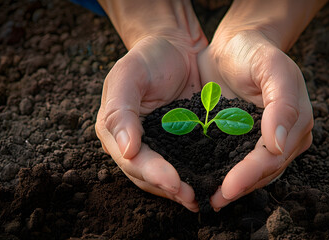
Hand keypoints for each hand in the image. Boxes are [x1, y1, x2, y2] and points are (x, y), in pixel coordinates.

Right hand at [95, 0, 207, 211]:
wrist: (176, 46)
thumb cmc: (148, 57)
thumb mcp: (128, 75)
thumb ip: (121, 110)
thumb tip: (126, 149)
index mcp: (117, 131)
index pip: (133, 160)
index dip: (153, 174)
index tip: (174, 183)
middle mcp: (135, 143)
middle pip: (148, 176)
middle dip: (169, 189)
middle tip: (192, 199)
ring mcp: (159, 144)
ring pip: (167, 175)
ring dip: (182, 190)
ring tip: (202, 199)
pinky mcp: (181, 141)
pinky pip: (187, 162)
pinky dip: (197, 174)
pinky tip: (211, 182)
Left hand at [198, 30, 313, 209]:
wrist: (237, 44)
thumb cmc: (255, 51)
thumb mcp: (271, 67)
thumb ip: (282, 104)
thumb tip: (280, 144)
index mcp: (296, 120)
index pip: (274, 156)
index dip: (251, 174)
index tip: (227, 188)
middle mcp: (286, 135)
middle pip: (266, 170)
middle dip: (241, 187)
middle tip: (214, 201)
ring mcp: (267, 138)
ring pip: (254, 171)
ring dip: (234, 187)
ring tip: (210, 199)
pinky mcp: (247, 137)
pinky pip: (239, 160)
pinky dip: (226, 172)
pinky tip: (209, 181)